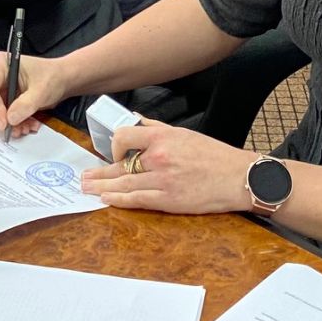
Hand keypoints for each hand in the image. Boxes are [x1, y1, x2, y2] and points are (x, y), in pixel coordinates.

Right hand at [0, 52, 71, 139]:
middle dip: (1, 119)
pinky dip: (13, 123)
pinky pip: (1, 116)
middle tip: (16, 129)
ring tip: (26, 126)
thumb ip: (26, 105)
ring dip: (8, 124)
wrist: (61, 79)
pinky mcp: (3, 98)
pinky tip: (27, 124)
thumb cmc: (52, 76)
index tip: (5, 123)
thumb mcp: (42, 90)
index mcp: (0, 65)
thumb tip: (10, 119)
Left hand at [79, 122, 254, 215]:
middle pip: (119, 165)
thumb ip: (157, 128)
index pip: (125, 136)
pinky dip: (119, 200)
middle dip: (98, 173)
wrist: (238, 177)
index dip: (113, 147)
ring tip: (88, 190)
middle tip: (83, 178)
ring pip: (124, 184)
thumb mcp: (185, 133)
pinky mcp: (169, 200)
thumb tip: (135, 119)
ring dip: (102, 188)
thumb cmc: (214, 155)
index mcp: (163, 138)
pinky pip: (137, 200)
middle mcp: (160, 157)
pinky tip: (107, 200)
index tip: (112, 154)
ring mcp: (163, 180)